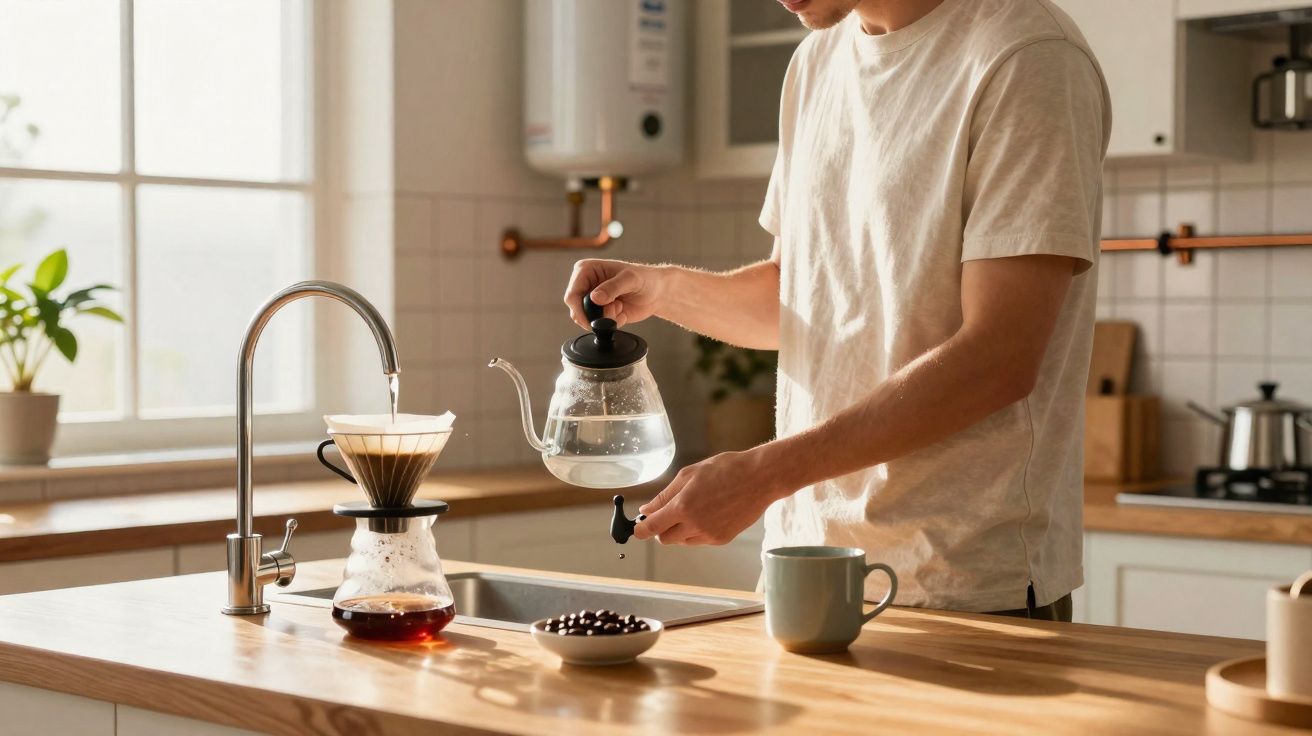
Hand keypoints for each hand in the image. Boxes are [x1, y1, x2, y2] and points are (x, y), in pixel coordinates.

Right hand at [563, 259, 666, 328]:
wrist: (656, 292)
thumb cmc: (645, 278)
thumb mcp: (630, 279)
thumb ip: (613, 287)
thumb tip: (595, 298)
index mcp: (586, 270)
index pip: (572, 294)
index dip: (580, 310)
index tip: (593, 318)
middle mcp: (585, 284)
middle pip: (576, 310)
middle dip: (596, 315)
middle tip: (616, 308)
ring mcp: (591, 299)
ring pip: (585, 320)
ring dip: (605, 319)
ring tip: (620, 308)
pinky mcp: (598, 312)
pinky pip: (597, 325)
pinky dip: (611, 323)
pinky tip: (622, 312)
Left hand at [634, 450, 784, 545]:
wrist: (760, 478)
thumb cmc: (726, 469)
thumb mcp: (689, 475)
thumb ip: (665, 495)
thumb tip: (646, 511)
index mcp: (683, 506)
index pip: (652, 527)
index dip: (640, 530)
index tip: (637, 528)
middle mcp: (694, 525)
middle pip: (664, 539)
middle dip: (661, 528)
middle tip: (667, 513)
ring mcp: (709, 535)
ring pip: (682, 541)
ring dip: (679, 530)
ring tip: (694, 508)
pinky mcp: (722, 539)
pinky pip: (699, 541)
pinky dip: (696, 531)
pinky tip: (708, 513)